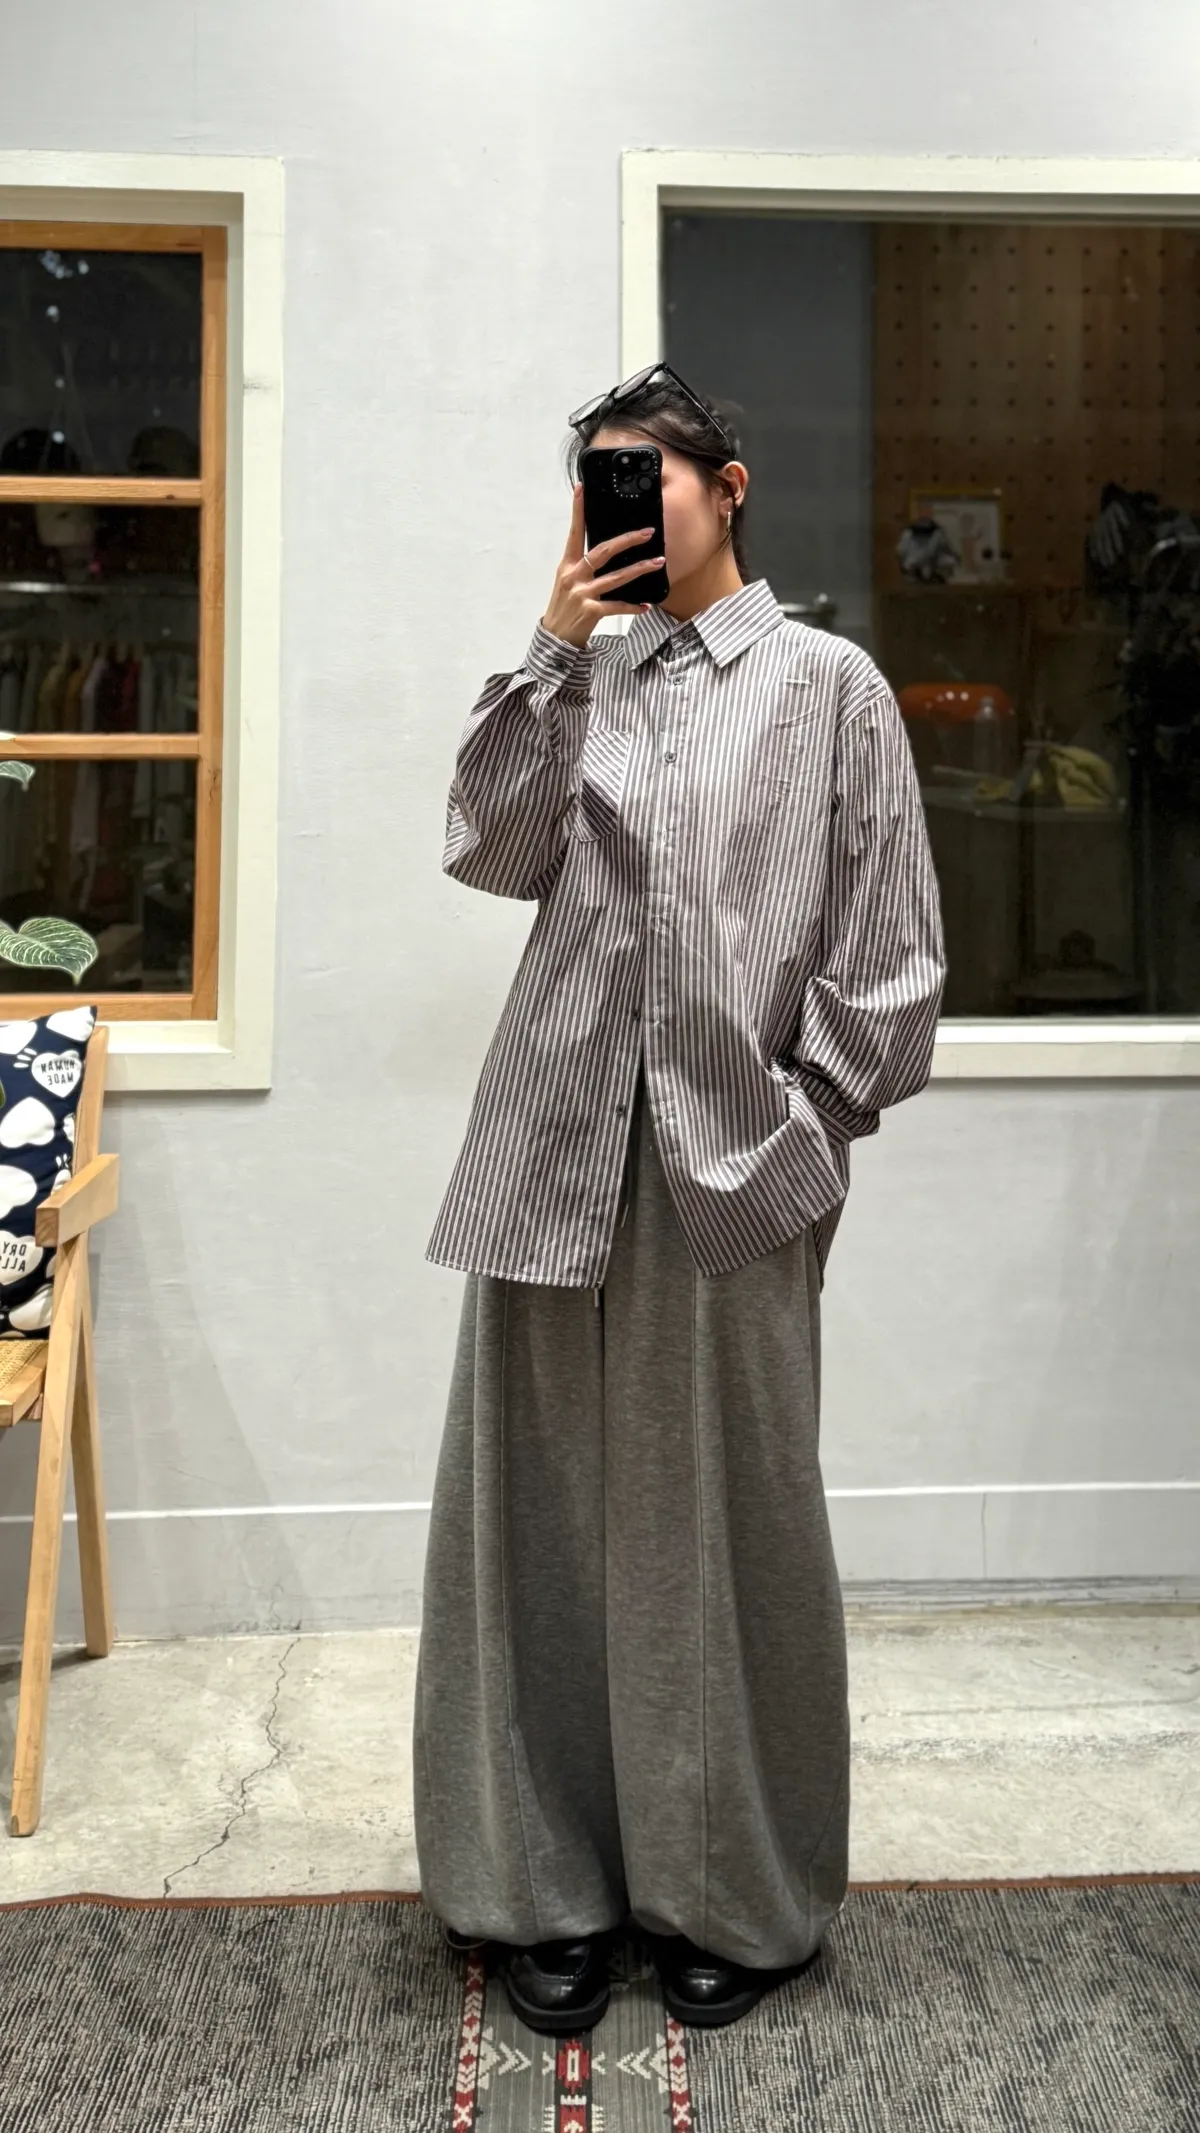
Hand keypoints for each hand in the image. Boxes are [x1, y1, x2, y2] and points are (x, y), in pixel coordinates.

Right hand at [540, 483, 663, 647]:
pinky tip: (646, 606)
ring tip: (658, 562)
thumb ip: (582, 567)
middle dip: (628, 540)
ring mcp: (582, 594)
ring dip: (640, 568)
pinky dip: (633, 606)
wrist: (555, 640)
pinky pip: (617, 606)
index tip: (581, 489)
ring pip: (617, 577)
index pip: (574, 533)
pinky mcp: (591, 612)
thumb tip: (606, 552)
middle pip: (603, 551)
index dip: (577, 511)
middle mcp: (574, 576)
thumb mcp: (567, 583)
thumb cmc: (564, 609)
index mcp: (567, 566)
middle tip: (647, 532)